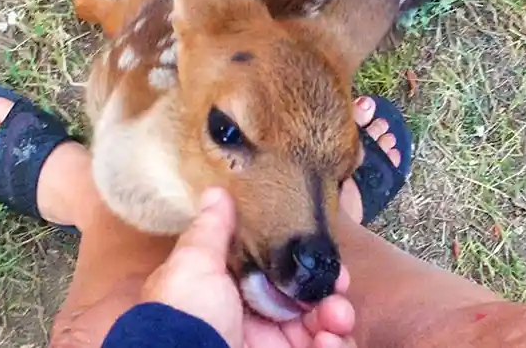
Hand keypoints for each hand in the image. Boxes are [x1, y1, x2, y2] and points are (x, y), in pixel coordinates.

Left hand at [141, 187, 355, 347]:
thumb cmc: (187, 313)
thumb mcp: (194, 264)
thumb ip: (213, 230)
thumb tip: (216, 192)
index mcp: (236, 292)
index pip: (281, 272)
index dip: (305, 263)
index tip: (324, 254)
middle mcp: (259, 320)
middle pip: (310, 299)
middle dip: (331, 291)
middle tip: (338, 285)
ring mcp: (275, 345)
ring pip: (325, 326)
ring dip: (338, 316)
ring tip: (335, 317)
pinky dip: (338, 345)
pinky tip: (328, 340)